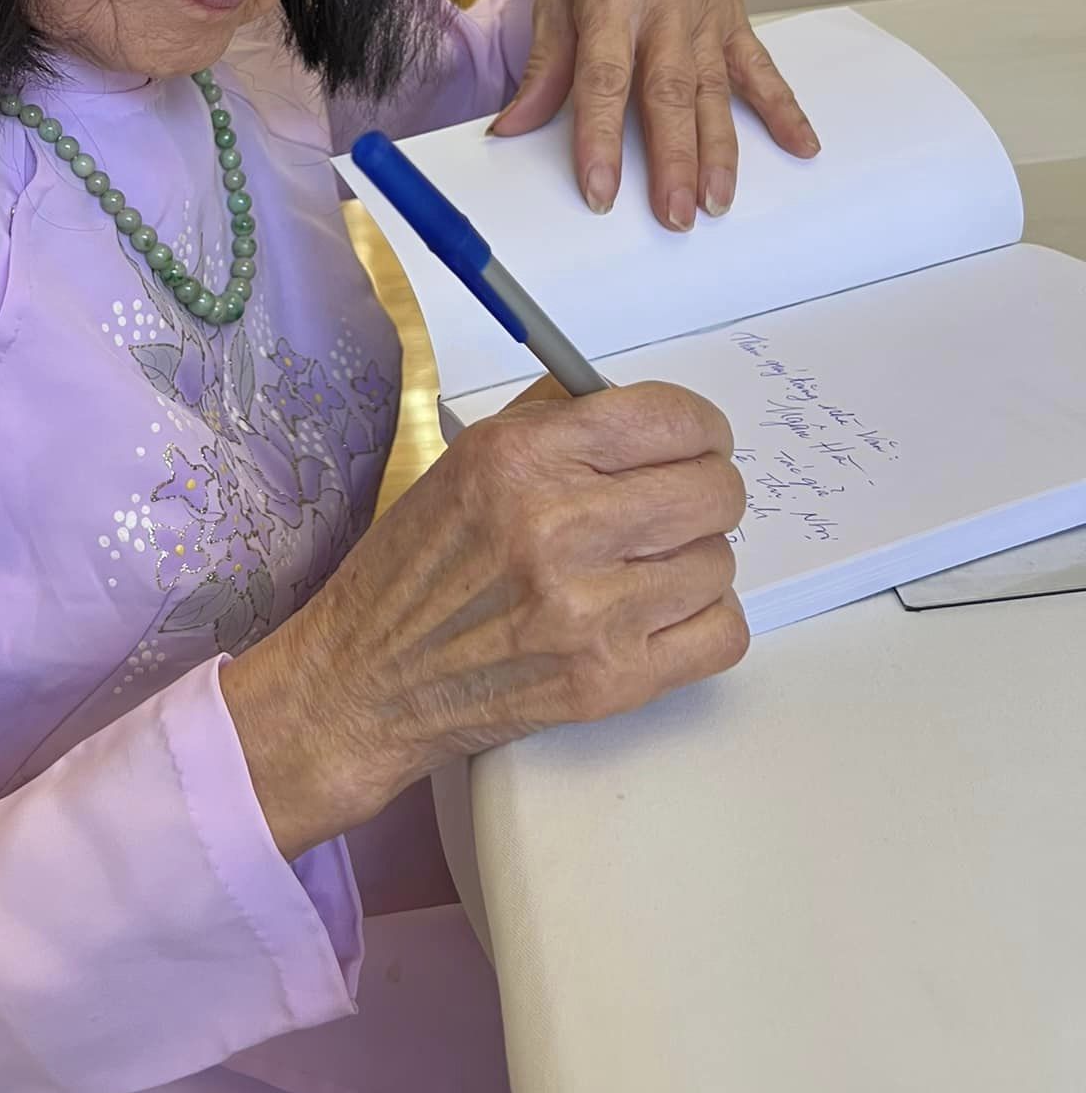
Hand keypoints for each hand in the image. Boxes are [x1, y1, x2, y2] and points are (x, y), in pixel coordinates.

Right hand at [221, 380, 748, 858]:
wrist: (368, 681)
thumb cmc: (417, 568)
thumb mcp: (468, 459)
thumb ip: (561, 422)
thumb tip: (649, 410)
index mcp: (521, 459)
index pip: (672, 418)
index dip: (698, 429)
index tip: (692, 443)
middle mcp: (558, 528)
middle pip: (716, 491)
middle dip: (704, 492)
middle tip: (671, 506)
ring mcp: (590, 612)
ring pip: (720, 562)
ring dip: (690, 562)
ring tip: (638, 570)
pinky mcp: (611, 682)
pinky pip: (723, 634)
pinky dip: (700, 623)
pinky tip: (653, 615)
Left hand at [493, 0, 819, 229]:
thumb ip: (546, 66)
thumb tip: (516, 127)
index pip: (605, 81)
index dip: (602, 141)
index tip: (600, 190)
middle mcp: (663, 2)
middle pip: (669, 93)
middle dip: (673, 161)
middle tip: (674, 215)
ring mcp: (705, 8)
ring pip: (714, 90)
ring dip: (720, 151)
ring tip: (718, 200)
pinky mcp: (733, 12)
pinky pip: (760, 65)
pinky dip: (783, 107)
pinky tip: (801, 144)